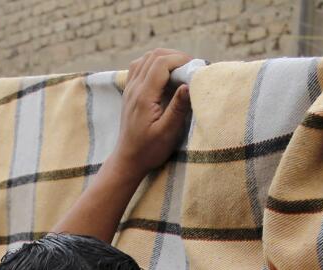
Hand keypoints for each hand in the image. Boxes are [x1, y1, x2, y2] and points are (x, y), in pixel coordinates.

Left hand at [107, 49, 192, 178]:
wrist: (128, 160)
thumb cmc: (149, 150)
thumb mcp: (167, 133)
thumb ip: (178, 108)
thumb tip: (189, 85)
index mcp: (143, 96)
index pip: (161, 63)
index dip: (180, 59)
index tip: (194, 68)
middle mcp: (134, 89)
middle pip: (153, 55)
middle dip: (175, 56)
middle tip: (190, 68)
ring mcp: (129, 89)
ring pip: (145, 58)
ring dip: (164, 58)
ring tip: (180, 70)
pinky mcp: (129, 92)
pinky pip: (139, 67)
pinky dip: (154, 64)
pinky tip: (164, 75)